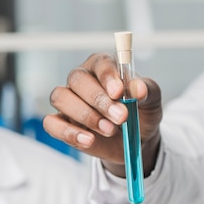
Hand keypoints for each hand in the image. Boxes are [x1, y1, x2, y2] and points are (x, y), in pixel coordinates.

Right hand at [43, 53, 162, 176]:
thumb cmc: (141, 113)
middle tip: (121, 117)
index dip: (108, 76)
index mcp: (103, 67)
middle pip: (77, 79)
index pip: (100, 63)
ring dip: (85, 115)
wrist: (135, 140)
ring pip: (61, 98)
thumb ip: (147, 91)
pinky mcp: (61, 122)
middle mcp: (82, 80)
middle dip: (99, 100)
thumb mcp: (152, 101)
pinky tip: (89, 140)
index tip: (119, 92)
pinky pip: (51, 123)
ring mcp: (68, 101)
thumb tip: (138, 88)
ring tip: (110, 130)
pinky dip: (68, 132)